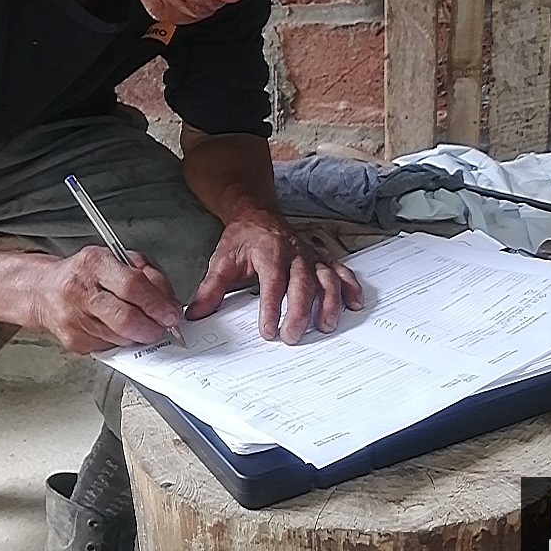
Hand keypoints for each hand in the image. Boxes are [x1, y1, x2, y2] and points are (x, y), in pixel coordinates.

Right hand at [37, 246, 182, 354]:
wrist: (44, 291)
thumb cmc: (85, 274)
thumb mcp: (118, 260)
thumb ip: (147, 275)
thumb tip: (168, 303)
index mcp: (94, 264)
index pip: (132, 285)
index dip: (156, 304)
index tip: (171, 314)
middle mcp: (80, 291)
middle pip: (125, 318)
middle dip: (151, 327)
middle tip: (162, 328)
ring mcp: (74, 319)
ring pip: (120, 337)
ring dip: (139, 336)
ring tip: (142, 326)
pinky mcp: (74, 341)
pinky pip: (110, 346)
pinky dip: (122, 341)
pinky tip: (119, 329)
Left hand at [184, 214, 362, 344]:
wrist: (257, 213)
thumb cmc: (241, 239)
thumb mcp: (221, 261)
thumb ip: (210, 289)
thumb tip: (196, 315)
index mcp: (269, 252)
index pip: (273, 282)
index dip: (272, 308)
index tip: (268, 330)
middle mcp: (294, 252)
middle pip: (303, 283)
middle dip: (300, 311)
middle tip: (293, 336)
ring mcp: (311, 255)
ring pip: (326, 278)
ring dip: (329, 302)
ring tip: (326, 326)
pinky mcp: (321, 258)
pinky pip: (340, 271)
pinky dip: (350, 286)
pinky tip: (354, 304)